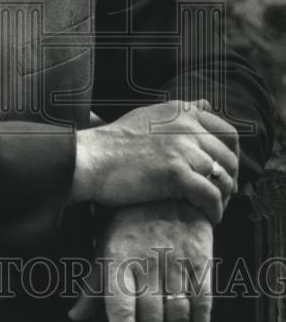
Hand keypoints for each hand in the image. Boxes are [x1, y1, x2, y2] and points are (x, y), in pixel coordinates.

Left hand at [68, 200, 213, 321]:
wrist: (168, 190)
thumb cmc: (128, 223)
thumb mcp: (103, 247)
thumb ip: (92, 284)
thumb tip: (76, 316)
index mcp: (118, 260)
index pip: (120, 305)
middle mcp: (147, 263)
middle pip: (151, 317)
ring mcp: (176, 262)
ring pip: (178, 313)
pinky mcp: (200, 262)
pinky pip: (203, 302)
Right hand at [70, 99, 238, 224]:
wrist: (89, 159)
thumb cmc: (114, 142)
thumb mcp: (149, 114)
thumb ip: (180, 110)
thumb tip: (205, 103)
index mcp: (182, 112)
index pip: (228, 132)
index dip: (231, 156)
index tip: (224, 171)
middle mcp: (186, 127)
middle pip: (229, 158)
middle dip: (230, 180)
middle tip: (220, 196)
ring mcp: (182, 149)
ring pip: (224, 178)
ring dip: (224, 198)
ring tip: (213, 209)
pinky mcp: (176, 174)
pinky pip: (210, 196)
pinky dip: (214, 211)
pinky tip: (209, 218)